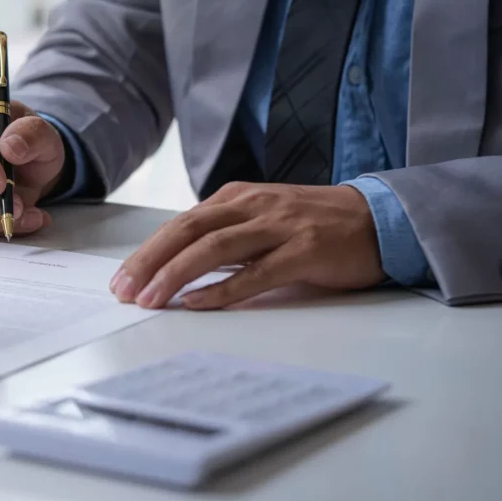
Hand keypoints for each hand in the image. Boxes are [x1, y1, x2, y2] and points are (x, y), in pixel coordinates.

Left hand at [111, 183, 386, 309]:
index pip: (181, 223)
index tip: (122, 280)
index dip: (147, 252)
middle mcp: (254, 205)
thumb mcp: (261, 219)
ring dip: (177, 275)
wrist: (379, 218)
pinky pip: (257, 272)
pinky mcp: (306, 250)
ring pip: (215, 248)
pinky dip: (224, 289)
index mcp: (237, 197)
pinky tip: (198, 303)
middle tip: (124, 291)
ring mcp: (280, 226)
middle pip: (188, 230)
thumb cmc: (314, 225)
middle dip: (151, 262)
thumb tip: (175, 267)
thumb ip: (223, 236)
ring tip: (151, 299)